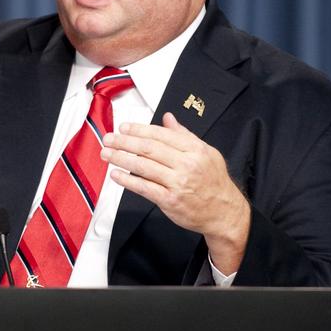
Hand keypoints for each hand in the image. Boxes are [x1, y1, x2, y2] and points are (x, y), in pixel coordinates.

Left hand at [100, 112, 250, 274]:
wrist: (224, 212)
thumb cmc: (214, 182)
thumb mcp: (206, 152)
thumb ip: (184, 135)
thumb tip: (167, 118)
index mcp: (194, 149)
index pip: (161, 135)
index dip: (139, 130)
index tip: (124, 127)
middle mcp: (186, 164)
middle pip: (149, 149)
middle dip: (125, 142)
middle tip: (109, 138)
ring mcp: (177, 183)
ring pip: (143, 166)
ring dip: (121, 158)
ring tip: (107, 153)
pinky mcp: (170, 200)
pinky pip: (144, 188)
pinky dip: (128, 180)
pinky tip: (116, 174)